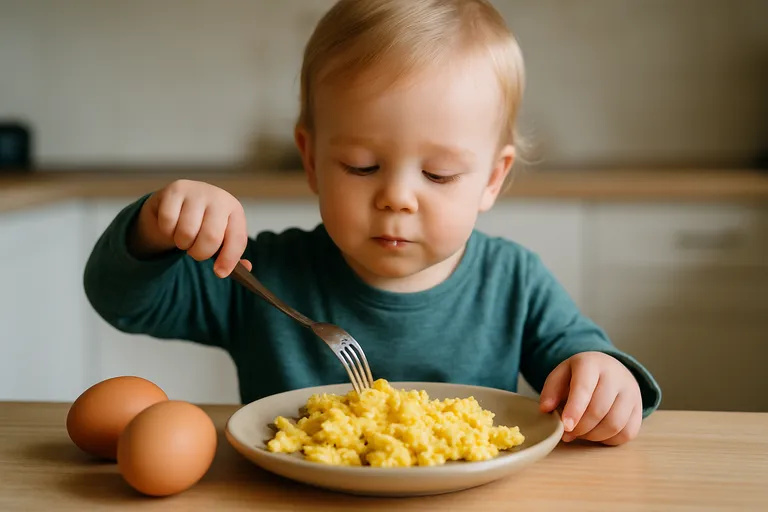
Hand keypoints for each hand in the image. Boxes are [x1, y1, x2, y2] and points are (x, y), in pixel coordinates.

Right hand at [131, 179, 251, 276]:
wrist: (182, 198)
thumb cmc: (205, 221)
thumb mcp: (222, 234)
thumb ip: (232, 252)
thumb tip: (246, 267)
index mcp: (235, 210)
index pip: (237, 239)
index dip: (229, 260)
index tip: (220, 272)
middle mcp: (218, 198)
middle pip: (211, 238)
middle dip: (200, 253)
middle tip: (195, 251)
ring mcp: (196, 192)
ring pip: (187, 232)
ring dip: (182, 243)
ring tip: (185, 237)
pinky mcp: (175, 190)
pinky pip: (168, 222)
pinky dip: (167, 232)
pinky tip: (172, 226)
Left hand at [539, 351, 642, 445]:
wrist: (609, 368)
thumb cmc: (580, 374)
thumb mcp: (561, 374)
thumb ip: (551, 390)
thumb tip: (546, 409)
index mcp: (592, 363)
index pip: (584, 388)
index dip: (574, 410)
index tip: (565, 427)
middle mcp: (616, 376)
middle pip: (599, 410)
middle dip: (580, 427)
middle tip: (568, 432)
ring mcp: (632, 392)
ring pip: (614, 424)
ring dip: (594, 436)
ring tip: (581, 433)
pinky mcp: (639, 409)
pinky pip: (627, 433)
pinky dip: (609, 439)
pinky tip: (597, 434)